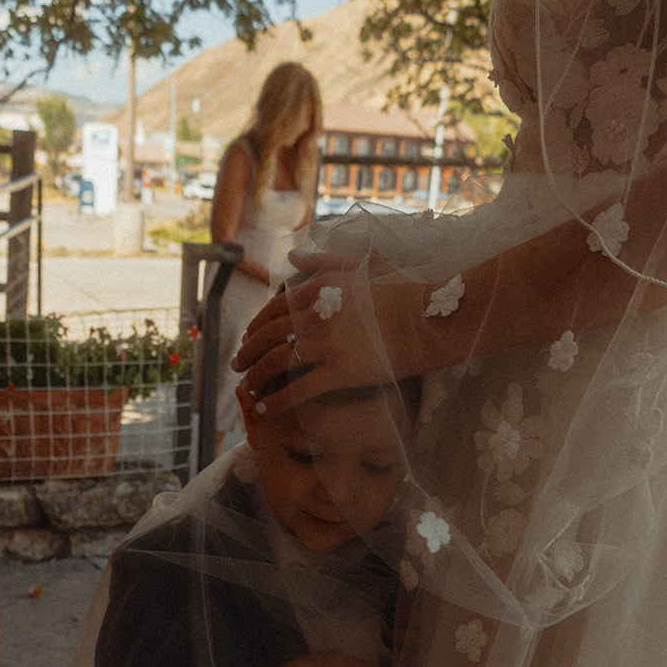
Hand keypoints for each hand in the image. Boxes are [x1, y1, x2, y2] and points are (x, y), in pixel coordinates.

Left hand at [232, 251, 416, 412]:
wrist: (428, 317)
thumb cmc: (401, 290)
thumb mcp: (361, 264)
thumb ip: (323, 261)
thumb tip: (292, 257)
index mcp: (317, 290)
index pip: (273, 310)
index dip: (256, 326)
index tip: (249, 338)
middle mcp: (314, 316)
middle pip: (267, 337)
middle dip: (247, 353)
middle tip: (238, 365)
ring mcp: (324, 345)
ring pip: (275, 363)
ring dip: (255, 377)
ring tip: (247, 388)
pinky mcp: (338, 373)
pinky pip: (297, 390)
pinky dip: (276, 401)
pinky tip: (265, 409)